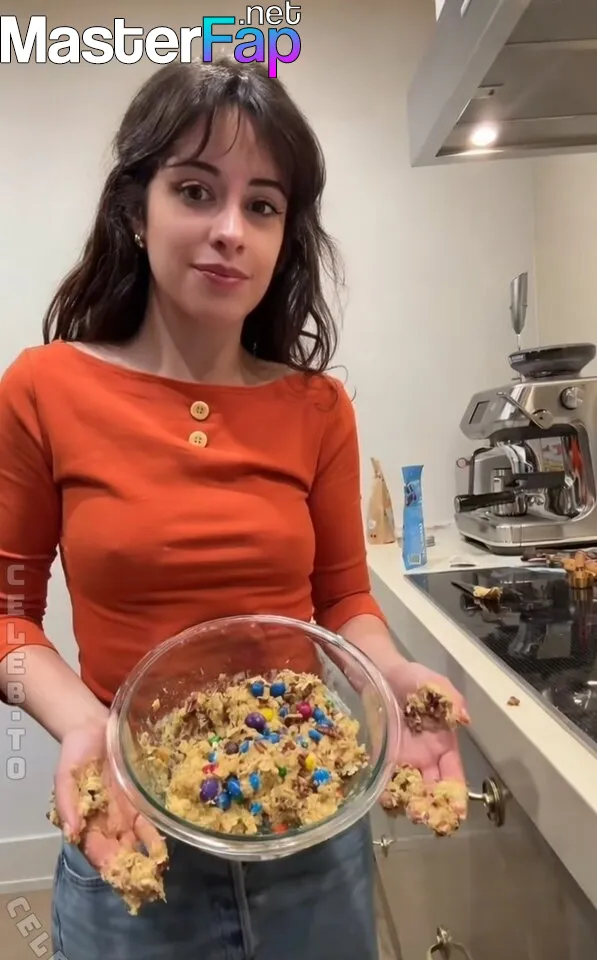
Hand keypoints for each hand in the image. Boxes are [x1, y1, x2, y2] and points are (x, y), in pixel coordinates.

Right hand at [53, 719, 165, 871]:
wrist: (91, 729)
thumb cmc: (74, 755)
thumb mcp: (64, 778)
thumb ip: (67, 804)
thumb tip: (72, 833)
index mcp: (87, 823)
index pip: (97, 852)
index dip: (108, 865)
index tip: (121, 875)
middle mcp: (107, 823)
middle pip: (119, 852)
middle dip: (132, 868)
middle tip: (147, 882)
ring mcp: (124, 813)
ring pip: (136, 841)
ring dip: (146, 857)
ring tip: (159, 868)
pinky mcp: (138, 800)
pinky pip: (147, 821)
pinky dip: (155, 835)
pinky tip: (165, 845)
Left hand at [390, 662, 469, 807]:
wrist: (381, 672)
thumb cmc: (413, 679)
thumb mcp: (435, 685)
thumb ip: (451, 700)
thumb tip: (465, 718)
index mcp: (443, 745)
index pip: (453, 774)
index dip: (456, 793)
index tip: (457, 811)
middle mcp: (425, 759)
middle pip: (433, 789)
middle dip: (432, 806)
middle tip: (425, 815)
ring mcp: (404, 761)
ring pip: (411, 790)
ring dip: (411, 804)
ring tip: (408, 810)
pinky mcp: (383, 759)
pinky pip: (387, 781)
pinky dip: (388, 794)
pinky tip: (387, 800)